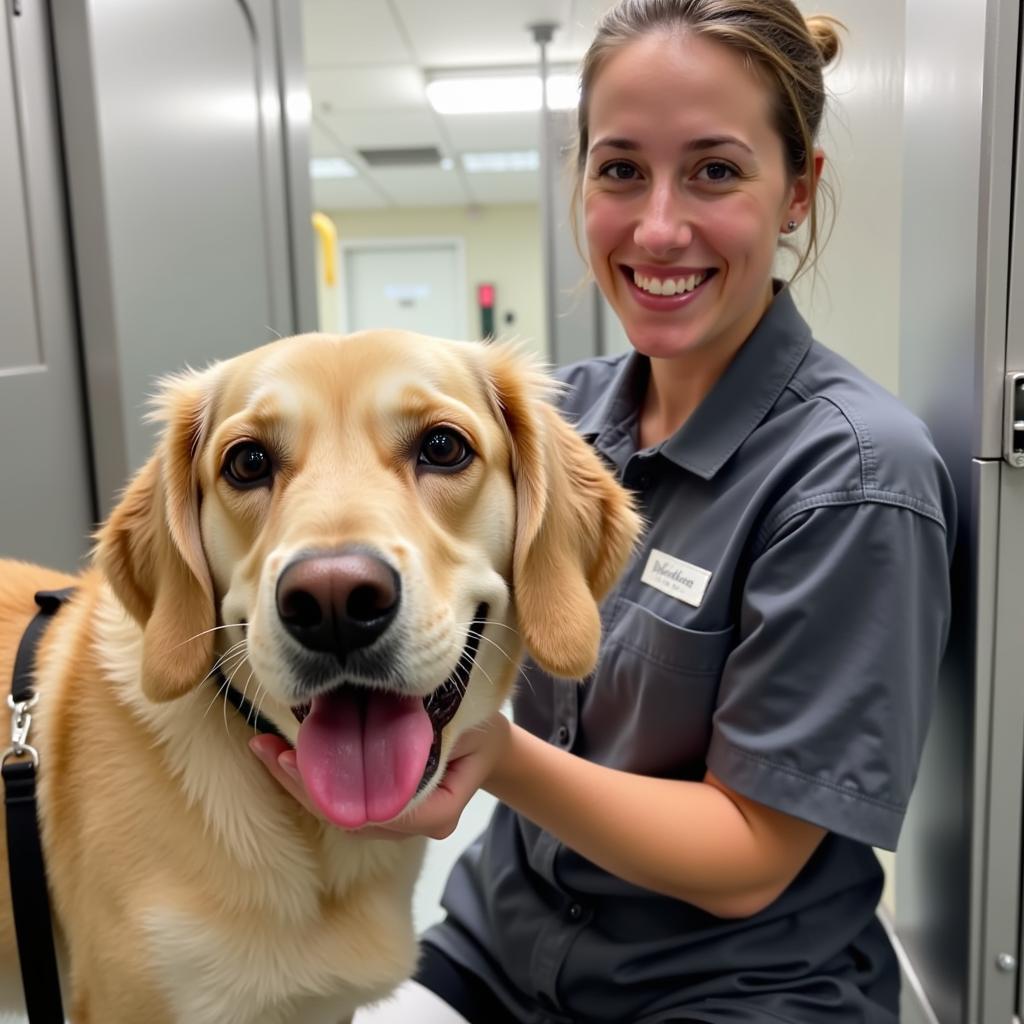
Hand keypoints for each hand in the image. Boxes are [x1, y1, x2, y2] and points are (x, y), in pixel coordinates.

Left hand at [249, 710, 510, 839]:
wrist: (490, 744)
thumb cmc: (480, 728)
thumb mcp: (466, 723)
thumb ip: (430, 733)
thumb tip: (385, 718)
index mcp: (436, 813)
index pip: (372, 811)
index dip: (329, 791)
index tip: (295, 758)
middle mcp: (412, 826)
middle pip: (348, 817)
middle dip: (301, 787)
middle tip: (266, 751)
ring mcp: (396, 823)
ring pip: (340, 814)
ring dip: (300, 785)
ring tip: (265, 751)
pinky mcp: (381, 809)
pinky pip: (343, 802)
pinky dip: (313, 782)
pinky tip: (284, 757)